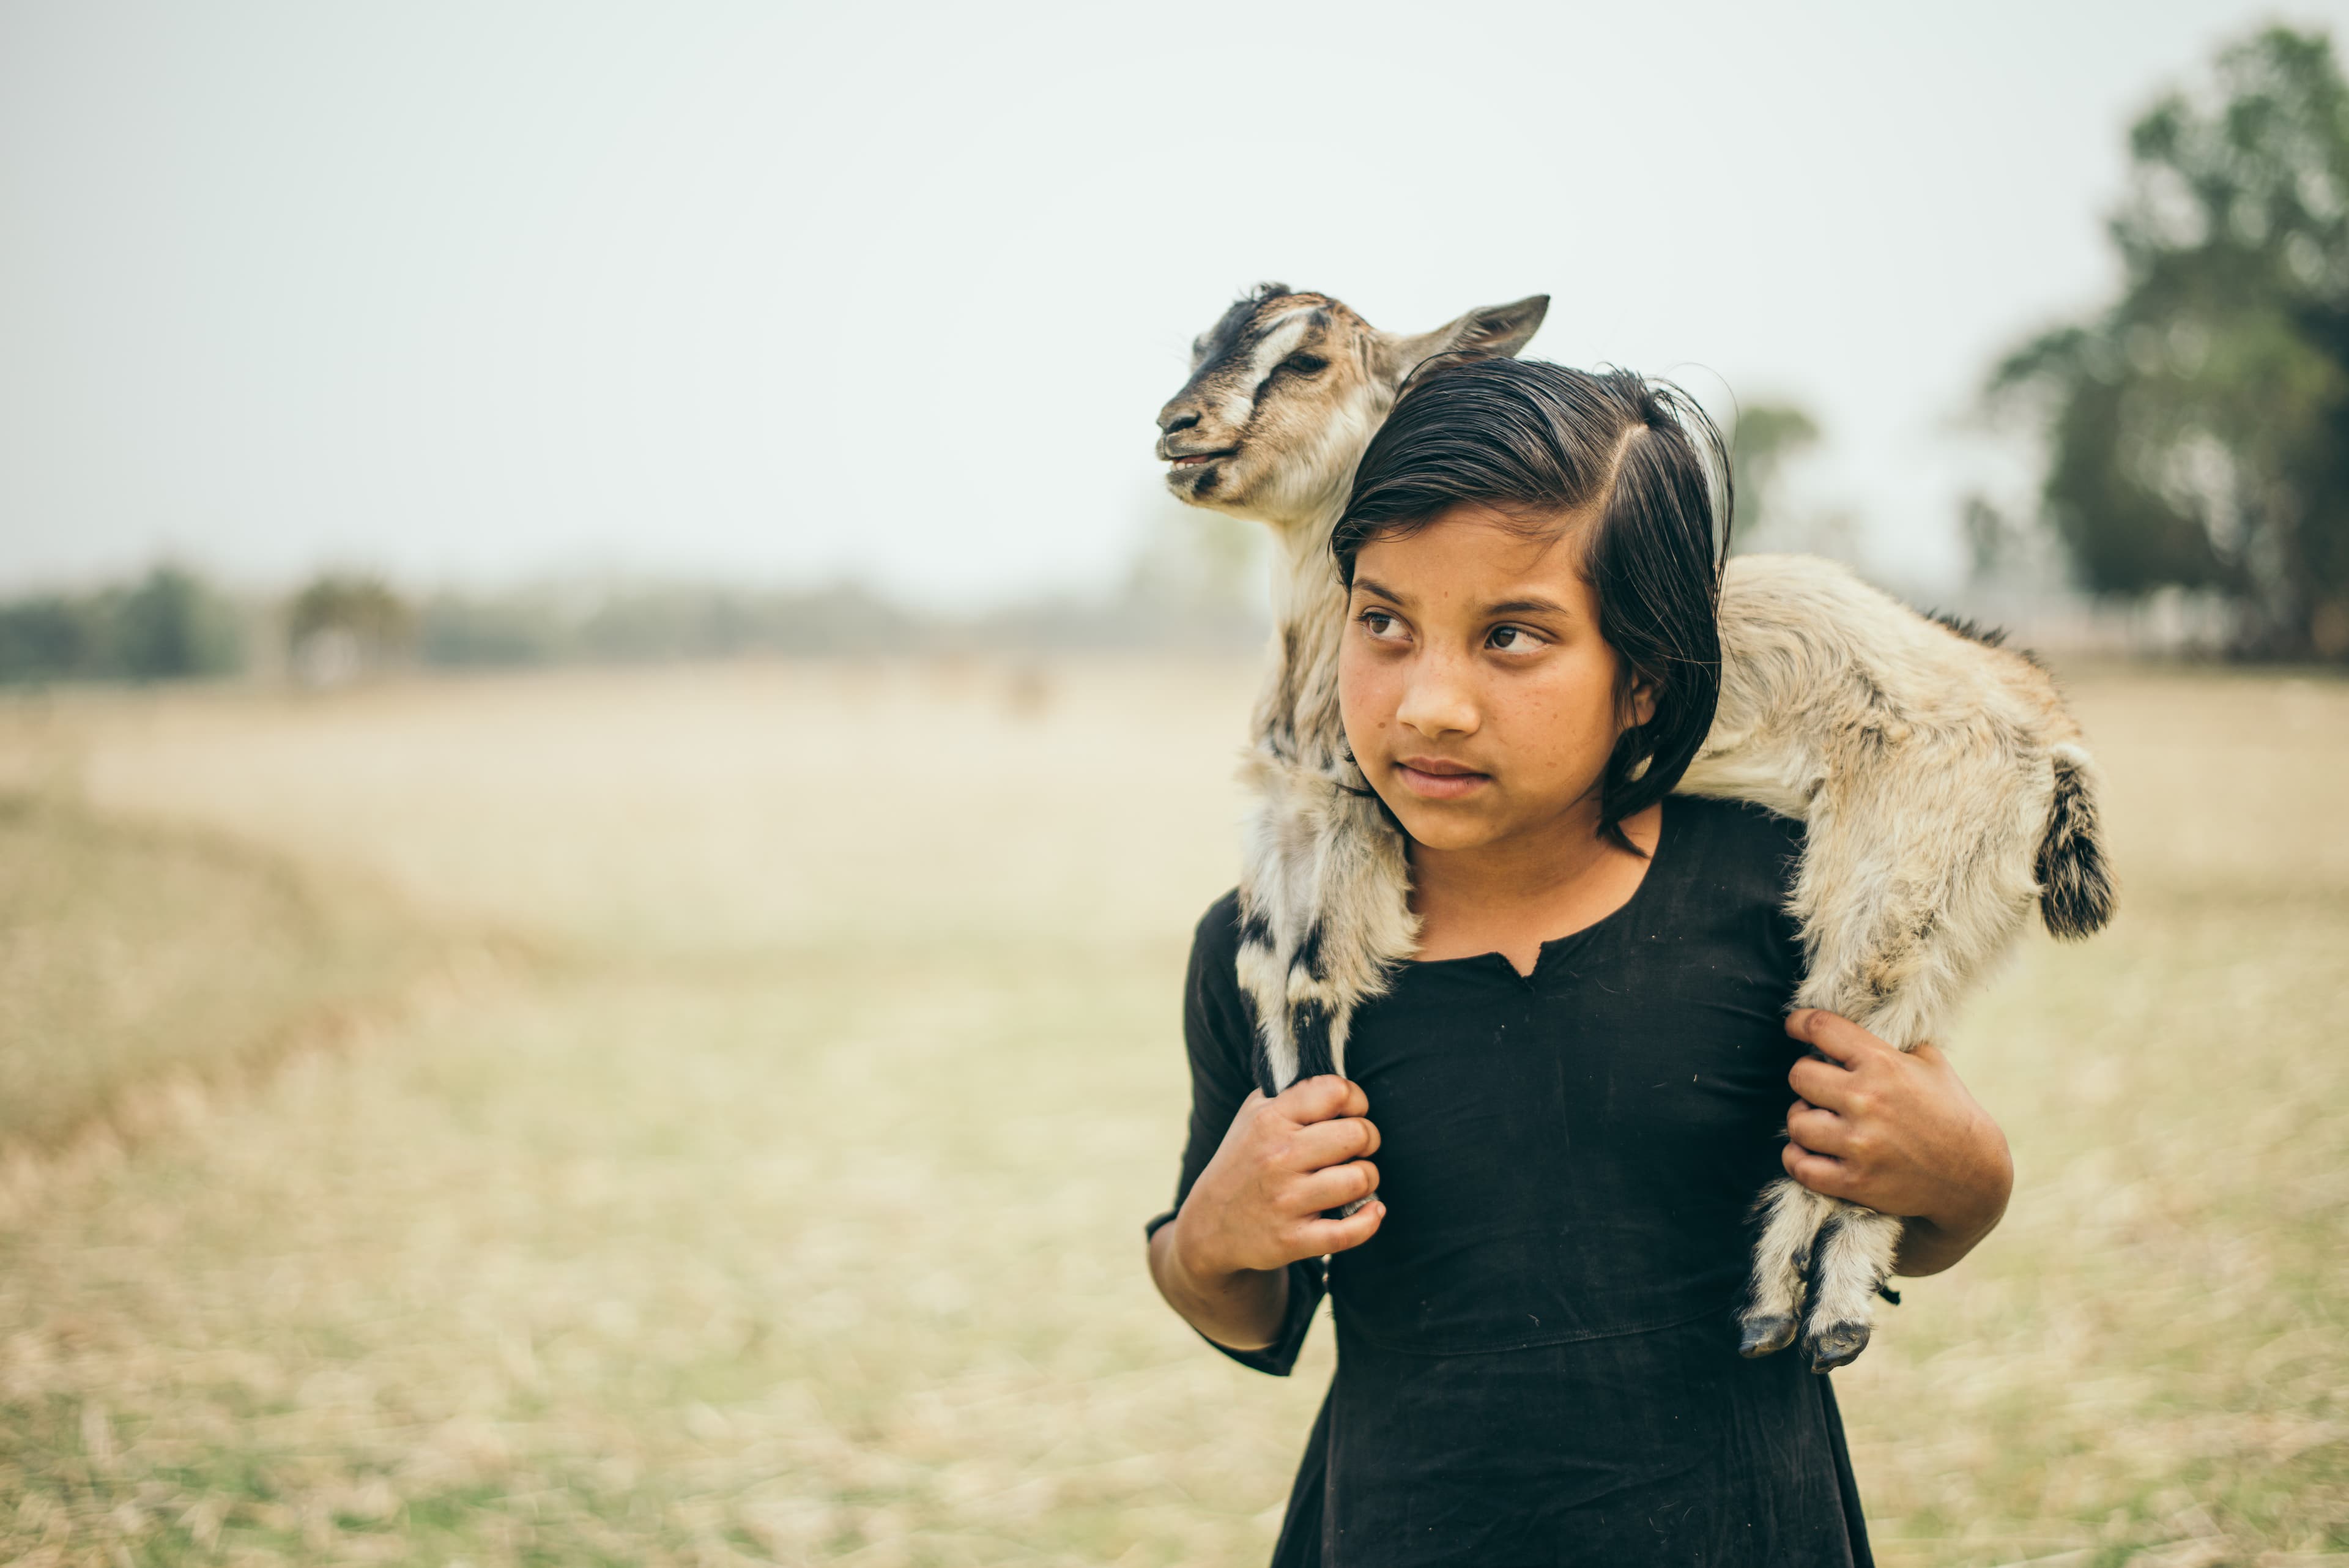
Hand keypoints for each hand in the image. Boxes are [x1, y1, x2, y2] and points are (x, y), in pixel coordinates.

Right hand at [1171, 1076, 1384, 1280]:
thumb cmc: (1245, 1161)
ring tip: (1353, 1179)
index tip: (1350, 1113)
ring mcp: (1286, 1201)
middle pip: (1358, 1134)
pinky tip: (1371, 1211)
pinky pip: (1349, 1232)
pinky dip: (1369, 1220)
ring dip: (1367, 1178)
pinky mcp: (1293, 1240)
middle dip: (1367, 1139)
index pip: (1336, 1092)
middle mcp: (1278, 1157)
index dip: (1356, 1100)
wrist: (1209, 1226)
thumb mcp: (1254, 1115)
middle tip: (1355, 1149)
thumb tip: (1341, 1085)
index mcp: (1270, 1120)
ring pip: (1360, 1179)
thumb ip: (1294, 1094)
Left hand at [1781, 1009, 2012, 1275]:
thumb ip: (1891, 1044)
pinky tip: (1811, 1151)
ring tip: (1820, 1120)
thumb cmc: (1951, 1114)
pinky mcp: (1854, 1182)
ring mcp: (1859, 1144)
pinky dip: (1798, 1158)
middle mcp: (1867, 1101)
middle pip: (1799, 1076)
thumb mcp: (1931, 1064)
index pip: (1822, 1028)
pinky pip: (1799, 1165)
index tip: (1795, 1026)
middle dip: (1808, 1078)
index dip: (1801, 1023)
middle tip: (1821, 1087)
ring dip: (1804, 1120)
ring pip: (1796, 1122)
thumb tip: (1854, 1024)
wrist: (1975, 1178)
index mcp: (1884, 1064)